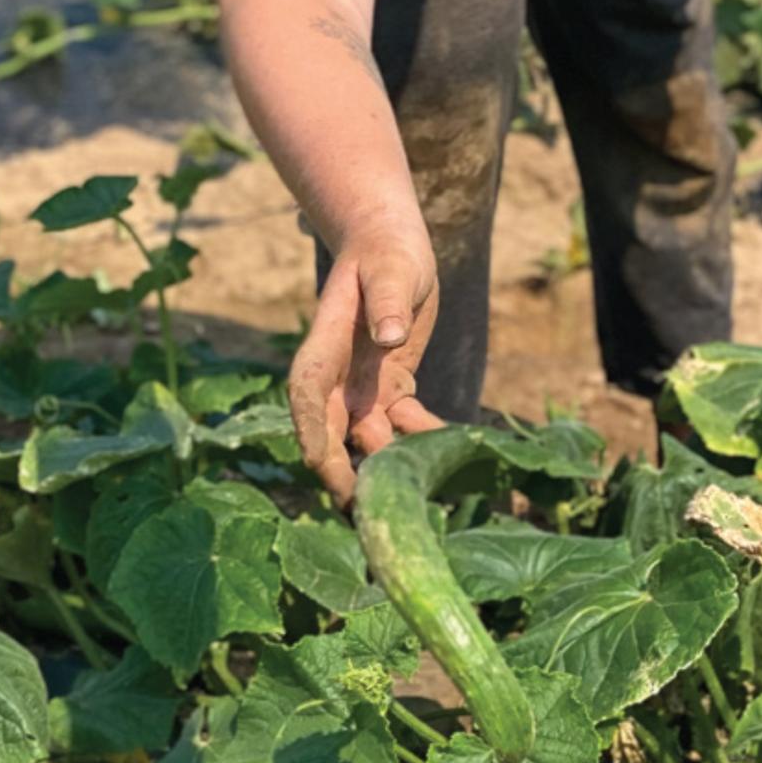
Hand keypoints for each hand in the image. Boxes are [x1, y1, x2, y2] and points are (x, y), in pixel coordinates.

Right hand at [289, 229, 440, 501]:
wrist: (391, 248)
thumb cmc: (386, 253)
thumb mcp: (391, 269)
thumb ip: (387, 300)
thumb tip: (388, 337)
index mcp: (325, 347)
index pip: (309, 394)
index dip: (311, 430)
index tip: (318, 464)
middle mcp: (338, 376)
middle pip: (332, 432)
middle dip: (342, 474)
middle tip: (362, 514)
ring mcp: (362, 386)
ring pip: (368, 439)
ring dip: (386, 468)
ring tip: (412, 502)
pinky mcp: (390, 388)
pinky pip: (404, 426)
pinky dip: (422, 442)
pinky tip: (453, 456)